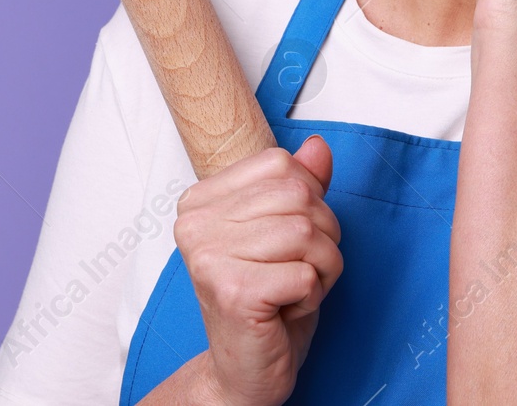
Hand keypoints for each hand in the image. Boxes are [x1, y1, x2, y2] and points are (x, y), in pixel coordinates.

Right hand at [172, 136, 342, 405]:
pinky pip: (308, 274)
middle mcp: (195, 225)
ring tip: (291, 289)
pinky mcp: (233, 293)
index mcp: (200, 200)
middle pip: (300, 197)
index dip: (307, 200)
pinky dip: (313, 295)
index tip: (285, 239)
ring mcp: (210, 258)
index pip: (281, 164)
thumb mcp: (287, 232)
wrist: (244, 369)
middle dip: (321, 237)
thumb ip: (301, 185)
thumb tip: (317, 146)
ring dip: (320, 268)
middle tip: (294, 270)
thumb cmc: (266, 299)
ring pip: (309, 233)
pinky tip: (284, 310)